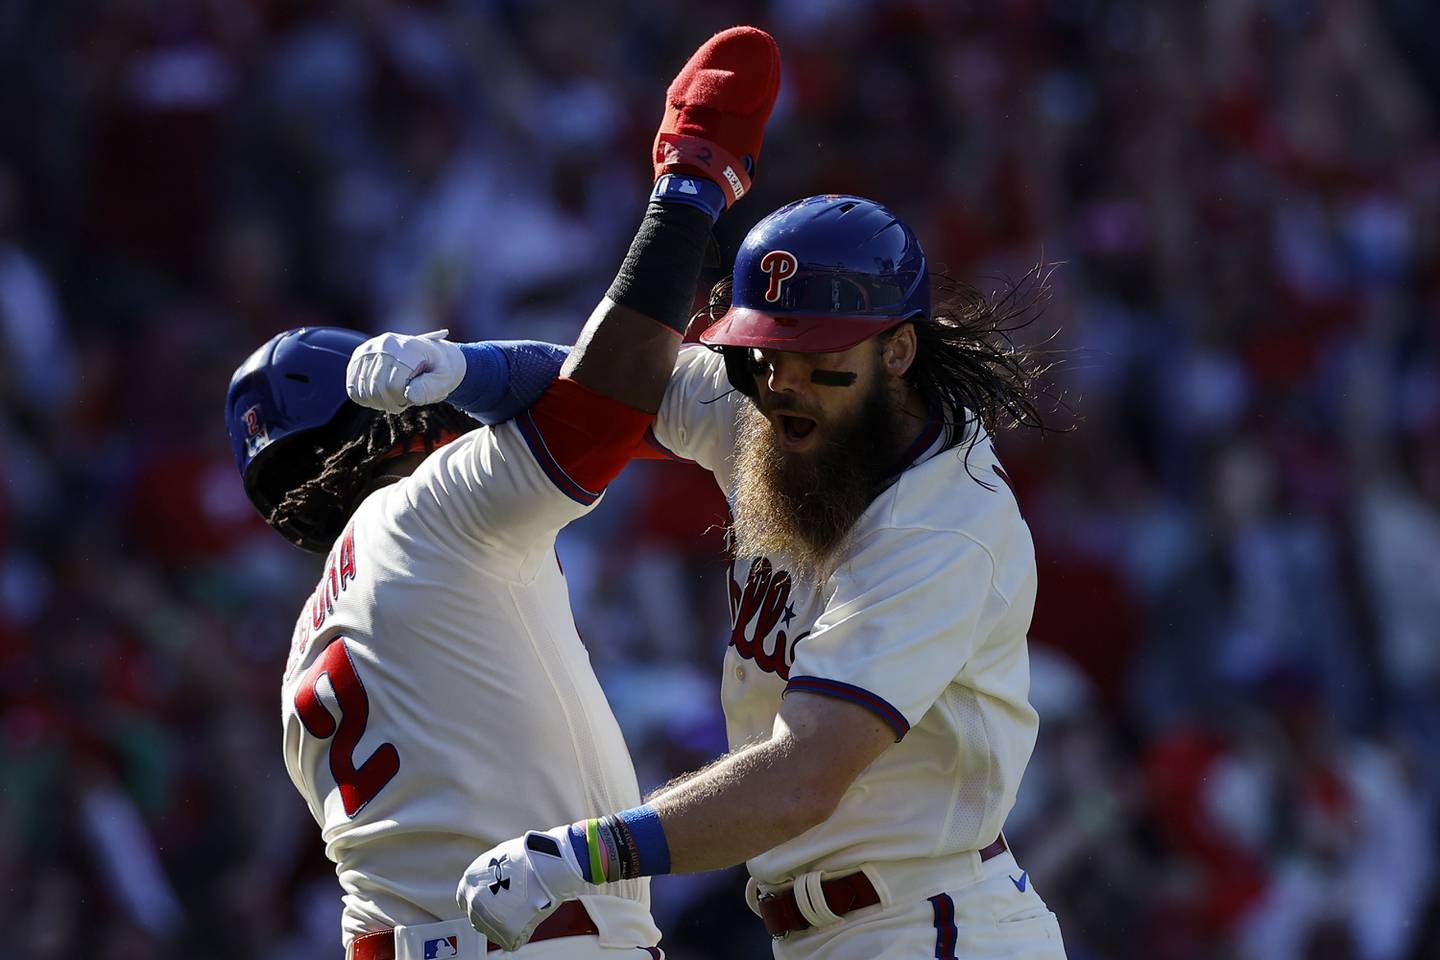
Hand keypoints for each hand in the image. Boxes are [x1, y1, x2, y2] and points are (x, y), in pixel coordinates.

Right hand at [345, 330, 464, 412]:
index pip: (392, 385)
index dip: (401, 400)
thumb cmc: (440, 369)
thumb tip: (408, 395)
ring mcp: (368, 349)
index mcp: (406, 348)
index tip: (412, 398)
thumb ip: (430, 389)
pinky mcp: (359, 356)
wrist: (433, 354)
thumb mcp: (445, 380)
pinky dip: (365, 398)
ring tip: (393, 395)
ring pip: (362, 390)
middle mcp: (384, 344)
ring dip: (378, 402)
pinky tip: (380, 394)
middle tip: (403, 400)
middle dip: (390, 403)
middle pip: (375, 388)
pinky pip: (352, 387)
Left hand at [456, 827, 588, 951]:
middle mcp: (473, 902)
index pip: (465, 901)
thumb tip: (491, 884)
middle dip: (493, 915)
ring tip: (526, 908)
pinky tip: (530, 918)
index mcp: (469, 882)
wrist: (546, 864)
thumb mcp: (498, 858)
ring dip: (506, 924)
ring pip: (493, 931)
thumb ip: (488, 876)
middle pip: (478, 918)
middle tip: (514, 906)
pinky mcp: (504, 933)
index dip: (481, 902)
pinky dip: (520, 934)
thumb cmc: (528, 856)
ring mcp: (487, 919)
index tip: (494, 901)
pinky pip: (510, 942)